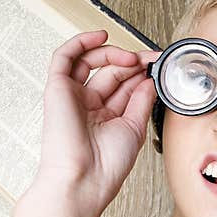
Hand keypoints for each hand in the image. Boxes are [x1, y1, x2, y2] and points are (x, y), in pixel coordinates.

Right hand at [36, 30, 160, 212]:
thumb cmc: (106, 165)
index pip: (125, 85)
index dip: (141, 72)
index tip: (159, 64)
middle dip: (133, 62)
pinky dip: (81, 42)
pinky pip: (65, 57)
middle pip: (111, 72)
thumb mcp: (134, 128)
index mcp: (107, 118)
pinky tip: (100, 37)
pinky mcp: (57, 89)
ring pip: (90, 61)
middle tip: (150, 59)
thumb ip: (142, 100)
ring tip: (132, 58)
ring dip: (113, 54)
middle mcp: (89, 106)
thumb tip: (150, 79)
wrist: (84, 179)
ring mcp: (73, 96)